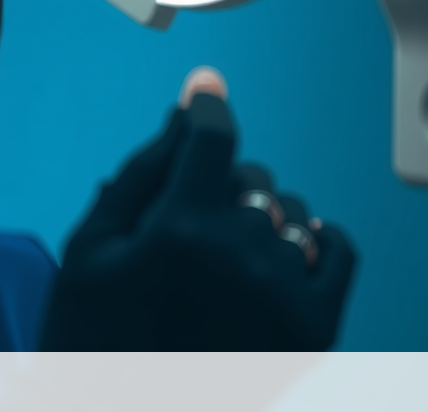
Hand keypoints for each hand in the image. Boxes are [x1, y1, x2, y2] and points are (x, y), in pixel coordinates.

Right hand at [39, 67, 356, 350]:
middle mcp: (241, 254)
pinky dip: (314, 239)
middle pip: (248, 174)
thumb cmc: (92, 335)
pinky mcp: (315, 329)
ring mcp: (284, 293)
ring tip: (222, 259)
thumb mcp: (90, 247)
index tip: (206, 92)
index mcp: (178, 229)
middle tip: (183, 230)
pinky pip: (337, 250)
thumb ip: (141, 172)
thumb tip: (185, 112)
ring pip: (288, 211)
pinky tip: (279, 253)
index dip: (208, 105)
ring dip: (258, 217)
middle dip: (217, 184)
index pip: (212, 134)